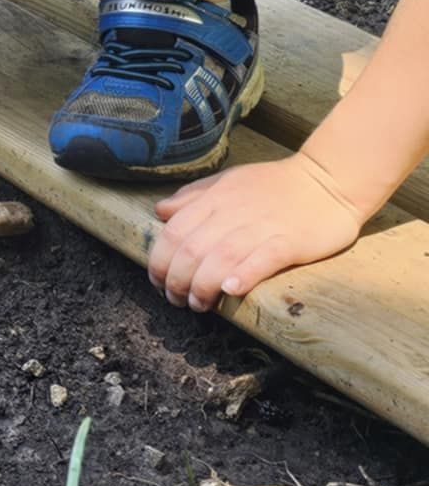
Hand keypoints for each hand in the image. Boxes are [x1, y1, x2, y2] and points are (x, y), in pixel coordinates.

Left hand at [148, 152, 364, 310]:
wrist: (327, 181)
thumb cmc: (274, 184)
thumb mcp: (228, 181)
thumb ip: (193, 196)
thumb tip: (160, 211)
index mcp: (215, 198)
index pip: (174, 232)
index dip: (159, 261)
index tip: (158, 281)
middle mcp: (232, 212)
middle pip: (191, 250)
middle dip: (176, 280)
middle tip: (176, 299)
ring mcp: (261, 227)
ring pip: (220, 258)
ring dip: (202, 286)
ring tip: (198, 304)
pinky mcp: (289, 242)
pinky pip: (262, 259)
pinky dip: (244, 275)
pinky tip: (231, 290)